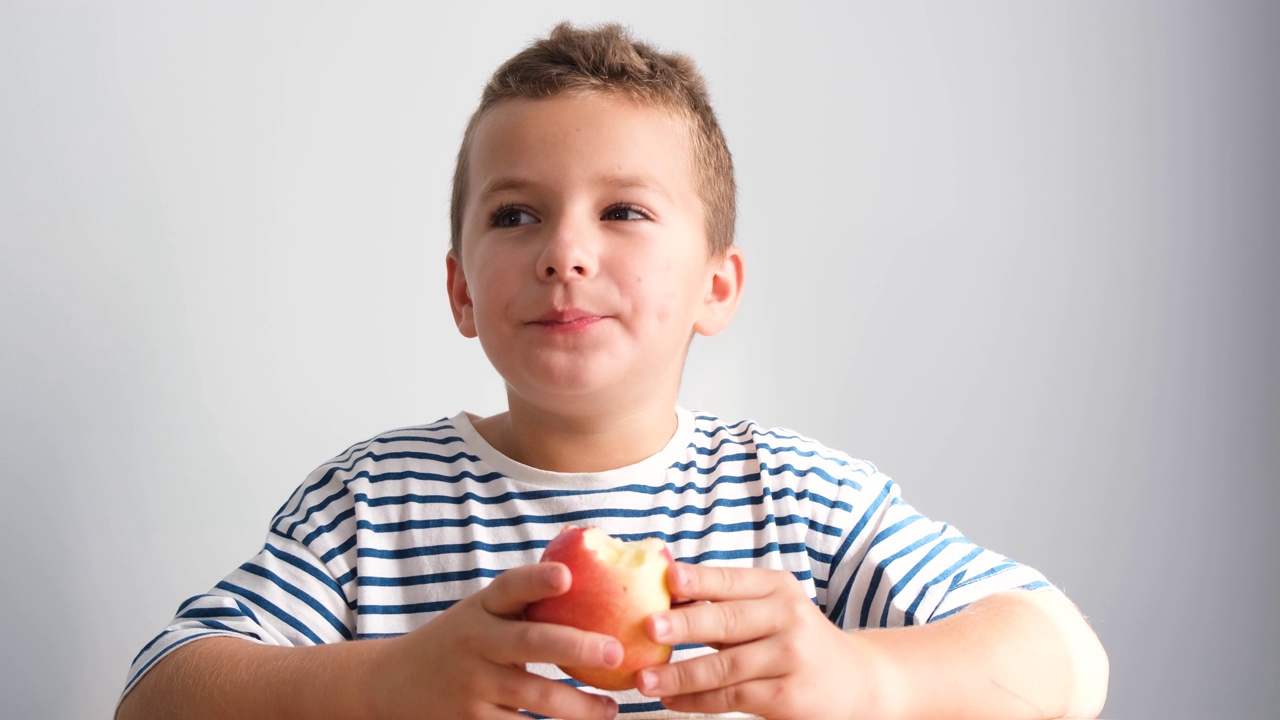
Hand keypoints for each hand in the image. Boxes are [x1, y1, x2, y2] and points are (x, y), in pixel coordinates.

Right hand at [370, 562, 622, 719]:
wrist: (392, 683)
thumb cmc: (460, 640)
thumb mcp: (481, 611)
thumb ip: (524, 597)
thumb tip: (584, 556)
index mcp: (482, 607)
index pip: (511, 586)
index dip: (537, 579)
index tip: (566, 576)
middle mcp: (477, 642)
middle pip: (532, 642)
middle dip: (577, 646)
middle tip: (615, 651)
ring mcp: (473, 685)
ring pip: (536, 696)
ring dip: (579, 706)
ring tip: (610, 709)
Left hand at [635, 562, 873, 719]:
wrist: (854, 681)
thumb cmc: (794, 639)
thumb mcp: (772, 609)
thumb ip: (726, 603)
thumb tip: (662, 596)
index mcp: (777, 587)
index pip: (732, 580)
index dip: (700, 580)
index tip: (669, 578)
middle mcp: (787, 617)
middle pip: (728, 621)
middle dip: (685, 624)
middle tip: (648, 626)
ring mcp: (790, 657)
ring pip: (725, 666)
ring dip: (680, 674)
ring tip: (645, 680)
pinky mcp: (787, 695)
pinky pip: (733, 697)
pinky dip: (697, 701)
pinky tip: (671, 700)